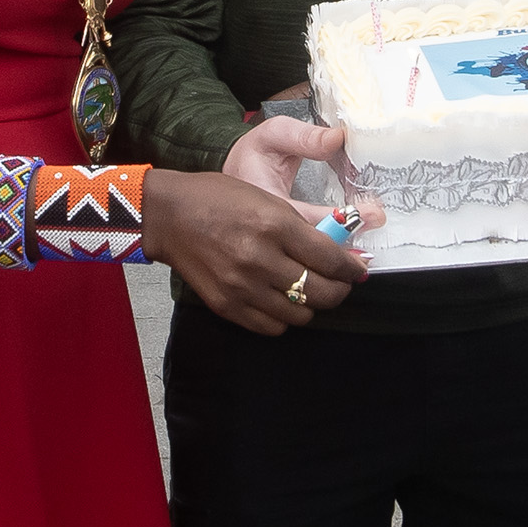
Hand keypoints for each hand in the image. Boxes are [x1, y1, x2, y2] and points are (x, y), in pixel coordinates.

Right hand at [146, 138, 367, 335]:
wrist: (169, 215)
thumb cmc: (219, 199)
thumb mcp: (267, 199)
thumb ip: (303, 228)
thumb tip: (340, 254)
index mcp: (274, 224)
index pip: (330, 258)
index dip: (352, 269)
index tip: (358, 270)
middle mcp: (259, 258)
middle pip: (321, 292)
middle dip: (339, 290)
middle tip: (340, 284)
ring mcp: (242, 286)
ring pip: (300, 315)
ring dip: (311, 305)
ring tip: (308, 291)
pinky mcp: (227, 305)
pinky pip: (272, 327)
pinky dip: (285, 318)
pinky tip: (282, 301)